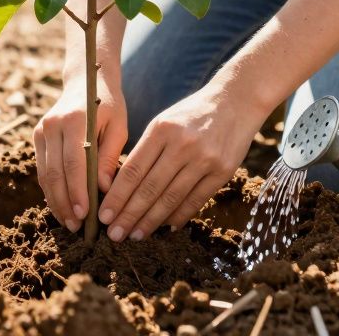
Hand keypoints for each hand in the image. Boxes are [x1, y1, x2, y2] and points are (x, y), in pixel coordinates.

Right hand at [33, 71, 127, 231]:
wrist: (84, 82)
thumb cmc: (108, 106)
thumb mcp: (118, 127)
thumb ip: (111, 156)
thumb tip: (105, 190)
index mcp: (73, 120)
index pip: (73, 163)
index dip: (77, 191)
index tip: (85, 214)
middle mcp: (52, 125)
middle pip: (55, 173)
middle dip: (64, 202)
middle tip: (77, 226)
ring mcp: (41, 131)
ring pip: (45, 174)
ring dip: (56, 201)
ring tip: (69, 222)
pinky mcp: (37, 137)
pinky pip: (42, 169)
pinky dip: (51, 190)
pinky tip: (61, 207)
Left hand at [98, 82, 266, 240]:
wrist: (235, 102)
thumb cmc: (191, 115)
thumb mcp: (163, 123)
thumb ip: (146, 151)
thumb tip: (122, 189)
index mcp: (161, 130)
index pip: (133, 170)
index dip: (116, 197)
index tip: (103, 216)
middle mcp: (182, 145)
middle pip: (149, 188)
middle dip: (129, 215)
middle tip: (114, 235)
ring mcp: (204, 159)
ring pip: (171, 198)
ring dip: (151, 221)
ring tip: (135, 236)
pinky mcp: (223, 171)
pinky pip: (196, 200)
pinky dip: (179, 216)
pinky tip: (165, 227)